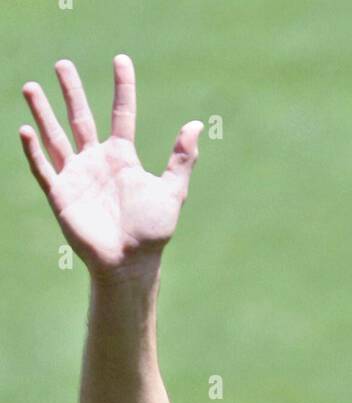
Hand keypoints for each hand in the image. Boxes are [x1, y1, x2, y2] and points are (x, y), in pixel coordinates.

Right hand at [19, 54, 202, 277]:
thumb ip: (181, 159)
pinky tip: (25, 131)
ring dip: (43, 113)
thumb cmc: (152, 232)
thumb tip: (196, 125)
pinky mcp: (61, 195)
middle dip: (71, 91)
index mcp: (122, 157)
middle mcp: (96, 161)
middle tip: (63, 64)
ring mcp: (77, 176)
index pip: (122, 114)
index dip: (123, 88)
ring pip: (55, 137)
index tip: (121, 60)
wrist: (130, 263)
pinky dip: (34, 152)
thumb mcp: (171, 192)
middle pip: (80, 118)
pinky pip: (43, 169)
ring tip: (31, 87)